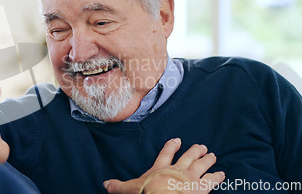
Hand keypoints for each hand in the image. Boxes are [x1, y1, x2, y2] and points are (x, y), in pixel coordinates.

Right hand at [103, 138, 224, 193]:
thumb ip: (119, 186)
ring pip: (201, 165)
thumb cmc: (148, 192)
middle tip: (201, 145)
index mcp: (160, 169)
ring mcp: (191, 178)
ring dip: (207, 160)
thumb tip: (105, 183)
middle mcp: (178, 170)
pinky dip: (217, 177)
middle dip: (194, 151)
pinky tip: (223, 174)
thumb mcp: (130, 189)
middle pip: (188, 157)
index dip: (171, 147)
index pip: (166, 154)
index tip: (177, 140)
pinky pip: (212, 180)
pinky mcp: (201, 188)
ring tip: (212, 154)